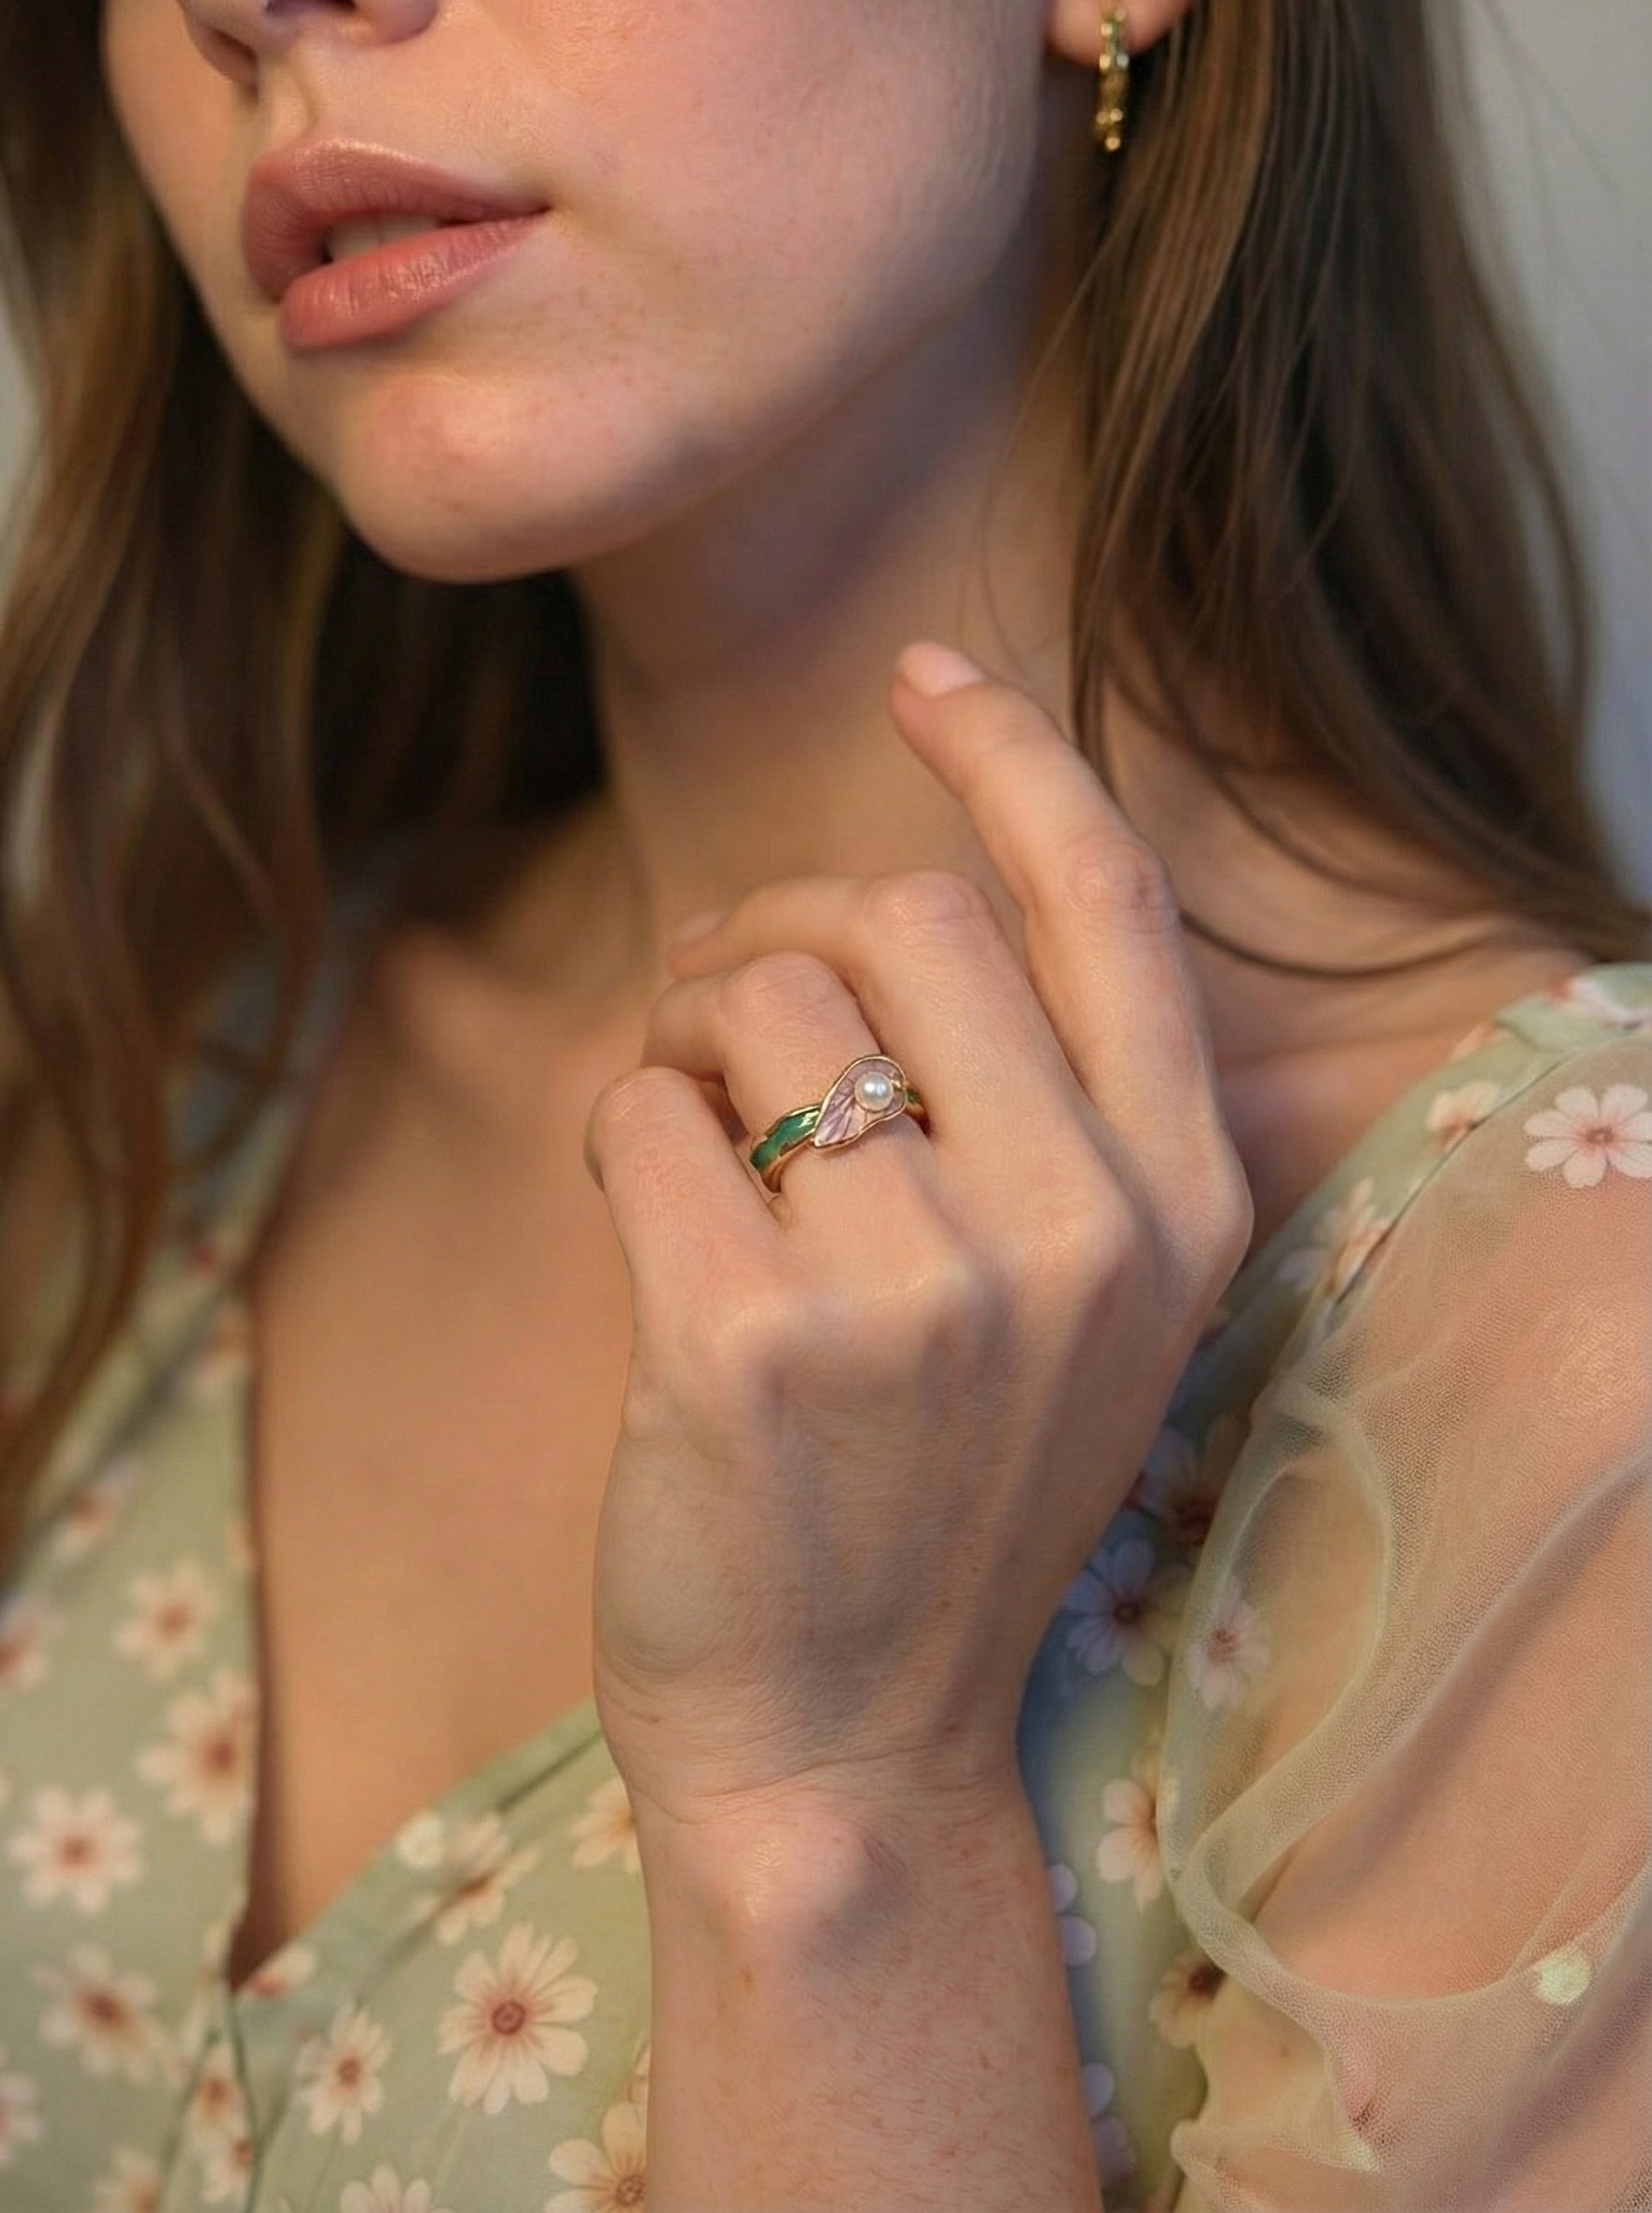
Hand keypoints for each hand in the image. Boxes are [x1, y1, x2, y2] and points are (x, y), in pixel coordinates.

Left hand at [581, 643, 1252, 1829]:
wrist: (846, 1742)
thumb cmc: (940, 1492)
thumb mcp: (1075, 1303)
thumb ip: (1046, 1105)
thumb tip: (886, 889)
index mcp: (1176, 1196)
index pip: (1103, 900)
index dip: (1011, 756)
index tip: (928, 675)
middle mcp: (1079, 1227)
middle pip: (897, 914)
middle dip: (779, 925)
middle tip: (722, 1007)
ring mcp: (921, 1289)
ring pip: (753, 998)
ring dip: (687, 1036)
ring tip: (692, 1139)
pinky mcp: (750, 1342)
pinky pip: (643, 1109)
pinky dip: (618, 1129)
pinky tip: (642, 1220)